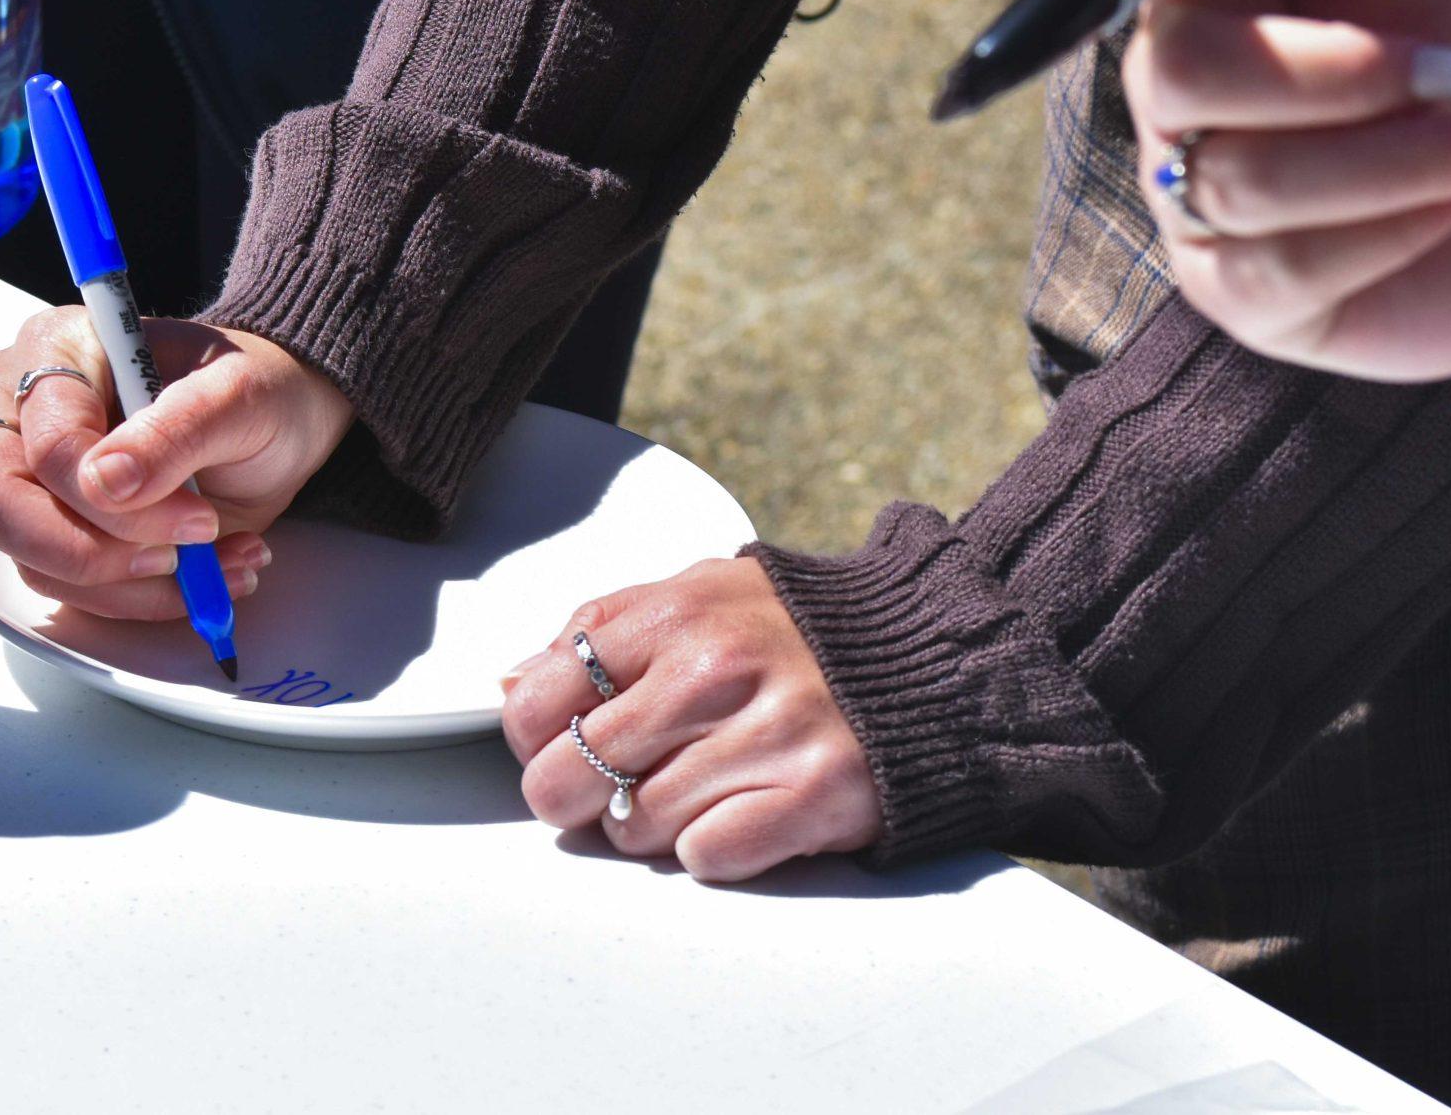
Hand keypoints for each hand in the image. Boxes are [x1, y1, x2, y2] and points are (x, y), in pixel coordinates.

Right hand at [0, 310, 354, 618]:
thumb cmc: (251, 387)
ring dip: (133, 585)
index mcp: (55, 352)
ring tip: (220, 563)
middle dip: (90, 554)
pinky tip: (210, 575)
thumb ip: (170, 430)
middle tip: (175, 560)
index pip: (45, 443)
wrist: (277, 422)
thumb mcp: (234, 395)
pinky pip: (69, 588)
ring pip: (34, 561)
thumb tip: (103, 483)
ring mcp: (28, 478)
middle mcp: (20, 412)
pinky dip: (143, 598)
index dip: (113, 501)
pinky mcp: (54, 531)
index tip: (197, 519)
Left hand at [500, 559, 881, 881]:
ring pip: (634, 825)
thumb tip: (515, 682)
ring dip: (648, 825)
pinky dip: (710, 849)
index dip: (533, 738)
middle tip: (608, 789)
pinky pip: (704, 857)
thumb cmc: (801, 633)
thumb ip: (606, 629)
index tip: (557, 744)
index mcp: (674, 612)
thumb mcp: (702, 594)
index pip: (540, 697)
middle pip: (570, 774)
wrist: (935, 658)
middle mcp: (713, 669)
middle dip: (576, 796)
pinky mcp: (810, 797)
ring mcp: (764, 736)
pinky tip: (739, 813)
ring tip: (691, 791)